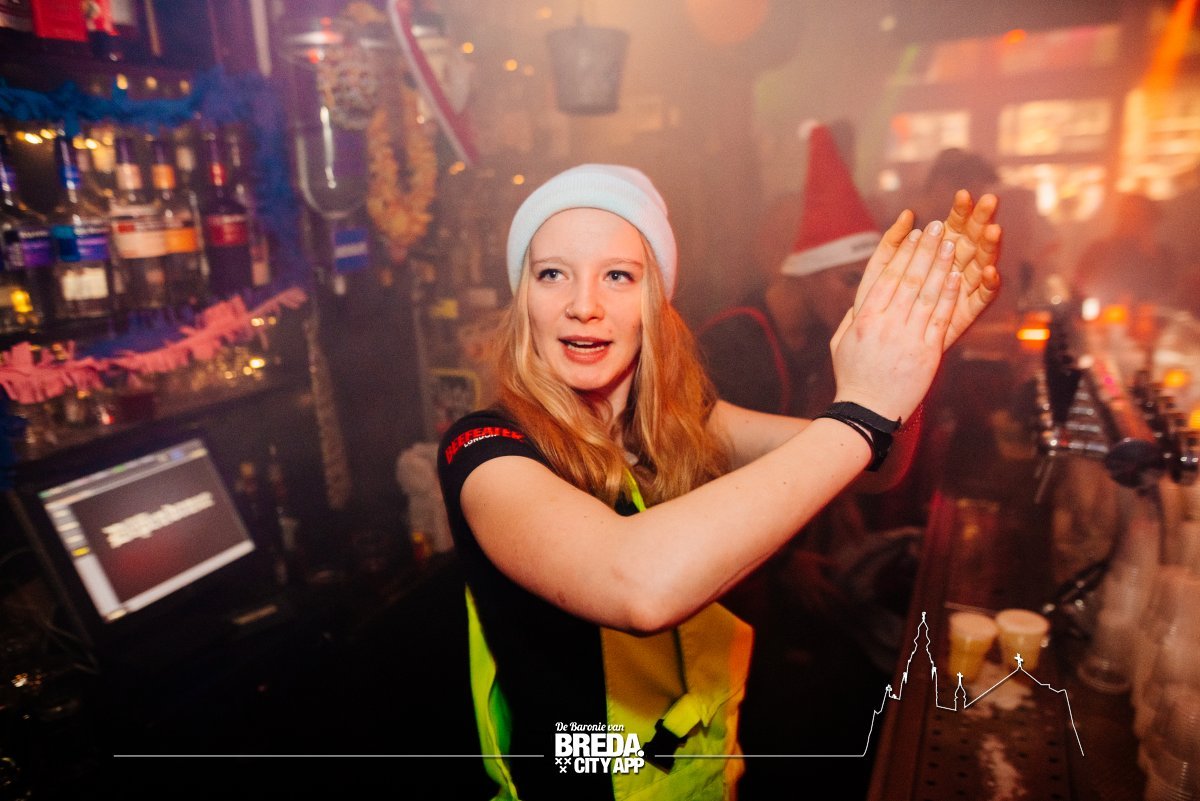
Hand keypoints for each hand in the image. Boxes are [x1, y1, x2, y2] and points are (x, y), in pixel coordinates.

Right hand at [832, 217, 959, 421]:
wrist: (867, 413)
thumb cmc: (852, 378)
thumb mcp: (841, 344)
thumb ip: (851, 319)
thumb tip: (858, 300)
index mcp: (863, 318)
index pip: (886, 276)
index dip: (902, 251)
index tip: (912, 232)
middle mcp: (885, 323)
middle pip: (909, 278)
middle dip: (925, 249)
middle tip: (937, 227)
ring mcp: (907, 337)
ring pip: (927, 293)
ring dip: (941, 265)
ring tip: (952, 243)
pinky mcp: (926, 353)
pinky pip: (940, 318)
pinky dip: (949, 295)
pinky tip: (958, 276)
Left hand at [855, 193, 1001, 349]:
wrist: (882, 344)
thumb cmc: (880, 303)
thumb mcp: (881, 269)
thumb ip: (893, 241)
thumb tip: (906, 214)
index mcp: (938, 252)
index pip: (954, 225)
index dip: (960, 210)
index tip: (963, 194)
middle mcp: (955, 267)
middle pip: (973, 239)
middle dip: (981, 220)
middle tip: (989, 201)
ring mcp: (963, 289)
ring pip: (982, 264)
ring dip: (989, 247)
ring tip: (993, 231)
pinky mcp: (967, 312)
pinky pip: (982, 297)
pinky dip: (988, 284)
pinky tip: (989, 271)